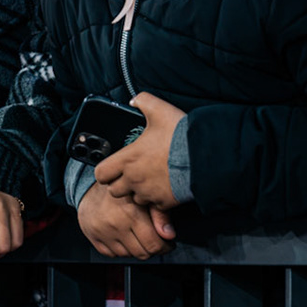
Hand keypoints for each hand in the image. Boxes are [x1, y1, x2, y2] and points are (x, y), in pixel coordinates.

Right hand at [76, 183, 174, 258]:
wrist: (91, 185)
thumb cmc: (120, 190)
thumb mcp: (144, 196)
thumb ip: (160, 215)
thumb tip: (170, 235)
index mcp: (131, 213)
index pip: (153, 245)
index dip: (164, 248)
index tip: (166, 244)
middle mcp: (116, 224)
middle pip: (141, 253)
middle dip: (151, 249)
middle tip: (154, 240)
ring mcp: (103, 232)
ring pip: (127, 255)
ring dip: (135, 249)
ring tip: (136, 236)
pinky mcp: (93, 237)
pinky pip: (112, 254)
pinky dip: (119, 249)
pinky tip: (122, 237)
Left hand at [92, 93, 184, 209]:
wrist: (205, 156)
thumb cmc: (180, 135)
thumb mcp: (160, 110)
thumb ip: (143, 101)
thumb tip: (135, 100)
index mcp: (128, 159)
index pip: (101, 174)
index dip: (105, 171)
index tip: (113, 167)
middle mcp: (134, 179)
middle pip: (115, 191)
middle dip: (120, 184)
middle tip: (132, 173)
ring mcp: (149, 193)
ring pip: (135, 199)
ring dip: (139, 191)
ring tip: (150, 179)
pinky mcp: (165, 203)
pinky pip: (155, 206)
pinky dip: (158, 199)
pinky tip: (166, 186)